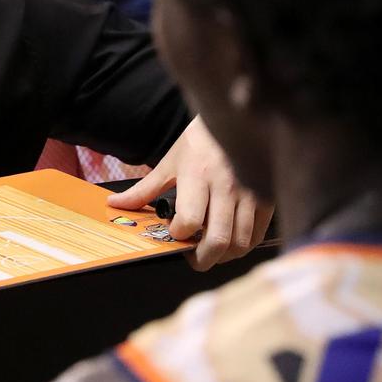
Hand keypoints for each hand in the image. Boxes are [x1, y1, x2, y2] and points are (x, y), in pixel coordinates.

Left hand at [107, 116, 273, 270]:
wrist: (234, 122)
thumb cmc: (199, 142)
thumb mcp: (168, 164)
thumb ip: (144, 190)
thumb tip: (116, 204)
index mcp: (198, 177)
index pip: (189, 220)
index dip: (179, 235)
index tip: (173, 233)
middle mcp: (226, 187)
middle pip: (219, 239)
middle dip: (203, 259)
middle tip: (192, 259)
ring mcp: (250, 194)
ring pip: (240, 242)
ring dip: (223, 256)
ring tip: (209, 251)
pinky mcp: (266, 198)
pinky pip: (257, 234)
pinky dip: (242, 246)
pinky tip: (229, 242)